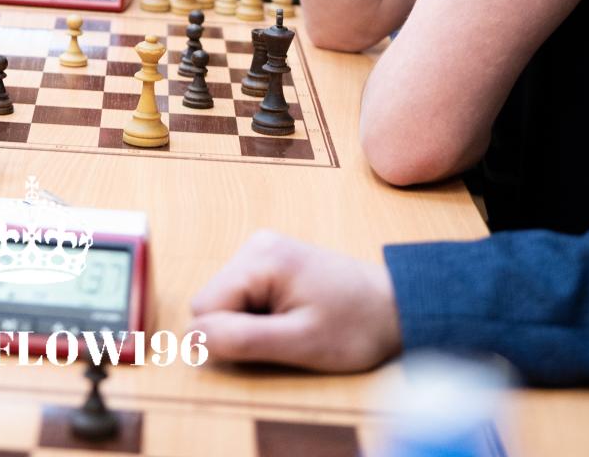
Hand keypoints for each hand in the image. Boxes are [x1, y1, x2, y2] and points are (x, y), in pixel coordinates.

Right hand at [187, 231, 401, 371]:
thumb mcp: (299, 343)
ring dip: (250, 324)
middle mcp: (255, 245)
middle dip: (240, 329)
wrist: (397, 307)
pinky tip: (292, 317)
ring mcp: (262, 250)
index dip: (230, 337)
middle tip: (286, 336)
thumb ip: (242, 340)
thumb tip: (191, 338)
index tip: (272, 343)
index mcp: (260, 258)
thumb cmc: (356, 326)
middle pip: (212, 302)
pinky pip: (242, 296)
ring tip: (293, 326)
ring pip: (225, 301)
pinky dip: (259, 315)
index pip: (204, 307)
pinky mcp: (270, 261)